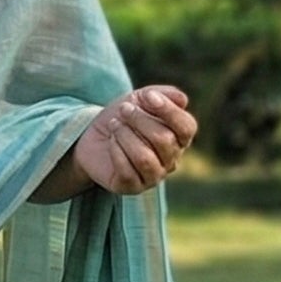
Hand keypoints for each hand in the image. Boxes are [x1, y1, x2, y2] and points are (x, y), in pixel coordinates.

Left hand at [73, 85, 196, 195]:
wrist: (93, 137)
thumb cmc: (122, 118)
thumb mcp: (140, 99)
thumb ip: (162, 95)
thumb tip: (183, 100)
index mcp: (179, 138)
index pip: (187, 127)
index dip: (169, 110)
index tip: (147, 96)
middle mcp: (171, 160)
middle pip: (164, 140)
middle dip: (140, 119)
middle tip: (123, 109)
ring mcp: (153, 176)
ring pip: (145, 158)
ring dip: (126, 136)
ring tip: (114, 125)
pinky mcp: (133, 187)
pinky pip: (127, 171)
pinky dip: (116, 151)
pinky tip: (111, 141)